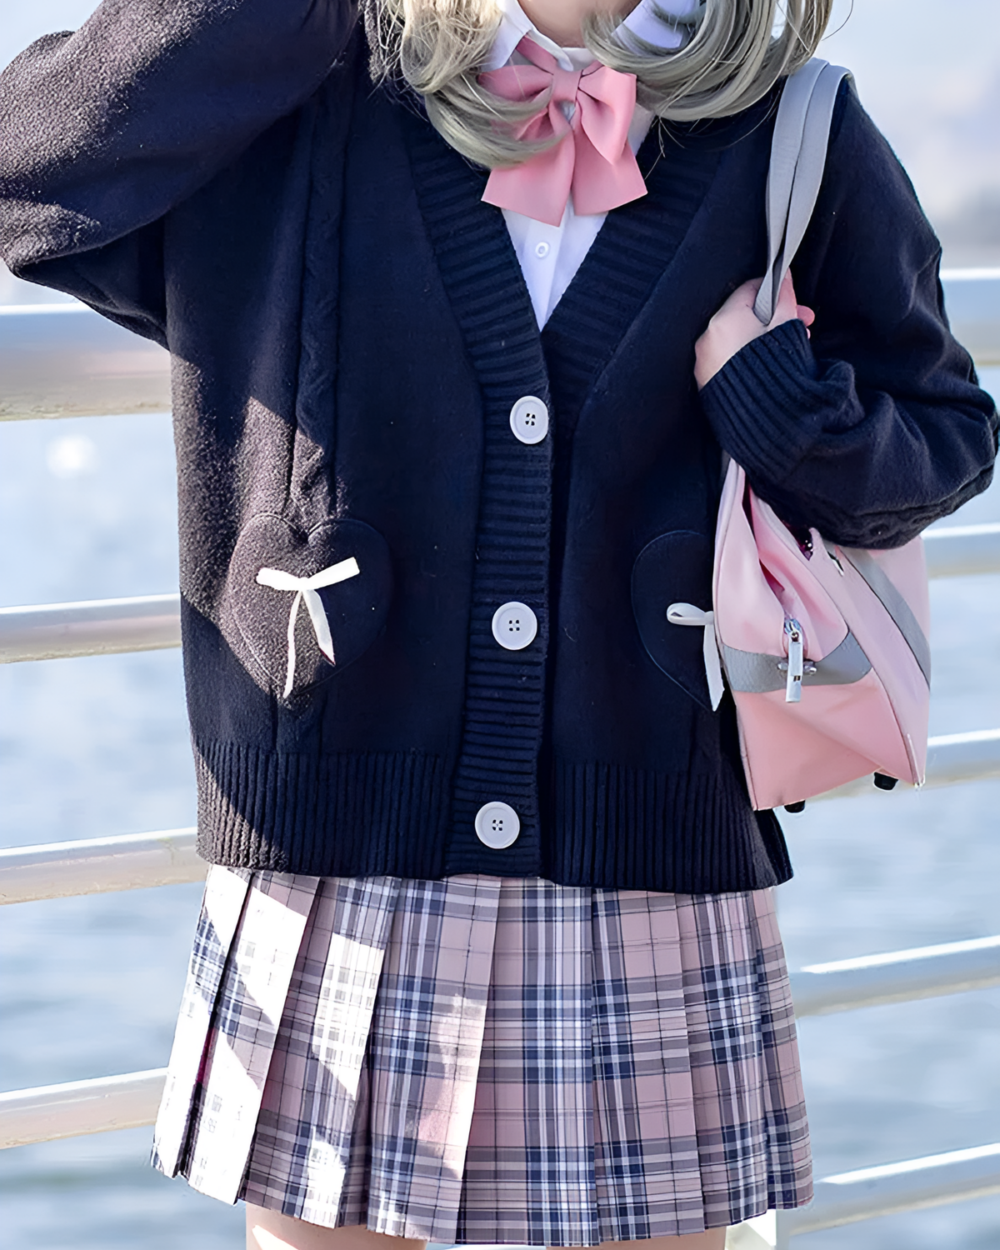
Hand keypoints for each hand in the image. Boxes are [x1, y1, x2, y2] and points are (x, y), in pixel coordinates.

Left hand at [694, 273, 814, 389]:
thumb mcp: (786, 326)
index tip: (791, 300)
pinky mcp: (706, 382)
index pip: (749, 290)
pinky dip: (745, 356)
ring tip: (789, 348)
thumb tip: (784, 279)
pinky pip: (727, 359)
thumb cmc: (776, 371)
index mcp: (725, 320)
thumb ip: (784, 298)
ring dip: (761, 338)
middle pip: (743, 315)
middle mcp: (708, 339)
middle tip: (800, 324)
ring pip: (736, 338)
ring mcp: (704, 362)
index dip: (775, 292)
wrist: (764, 418)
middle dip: (774, 317)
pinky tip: (768, 364)